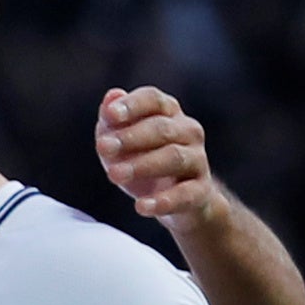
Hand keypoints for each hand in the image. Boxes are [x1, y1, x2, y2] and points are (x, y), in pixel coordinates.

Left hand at [95, 86, 228, 229]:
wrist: (177, 202)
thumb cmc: (144, 162)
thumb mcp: (121, 143)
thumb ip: (113, 121)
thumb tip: (111, 97)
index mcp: (168, 113)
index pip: (152, 100)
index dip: (132, 105)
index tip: (111, 115)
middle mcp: (188, 131)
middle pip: (161, 128)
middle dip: (131, 137)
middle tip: (103, 147)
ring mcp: (198, 160)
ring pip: (174, 157)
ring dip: (142, 165)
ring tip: (113, 175)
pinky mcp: (200, 191)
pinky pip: (185, 194)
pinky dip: (163, 201)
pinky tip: (141, 206)